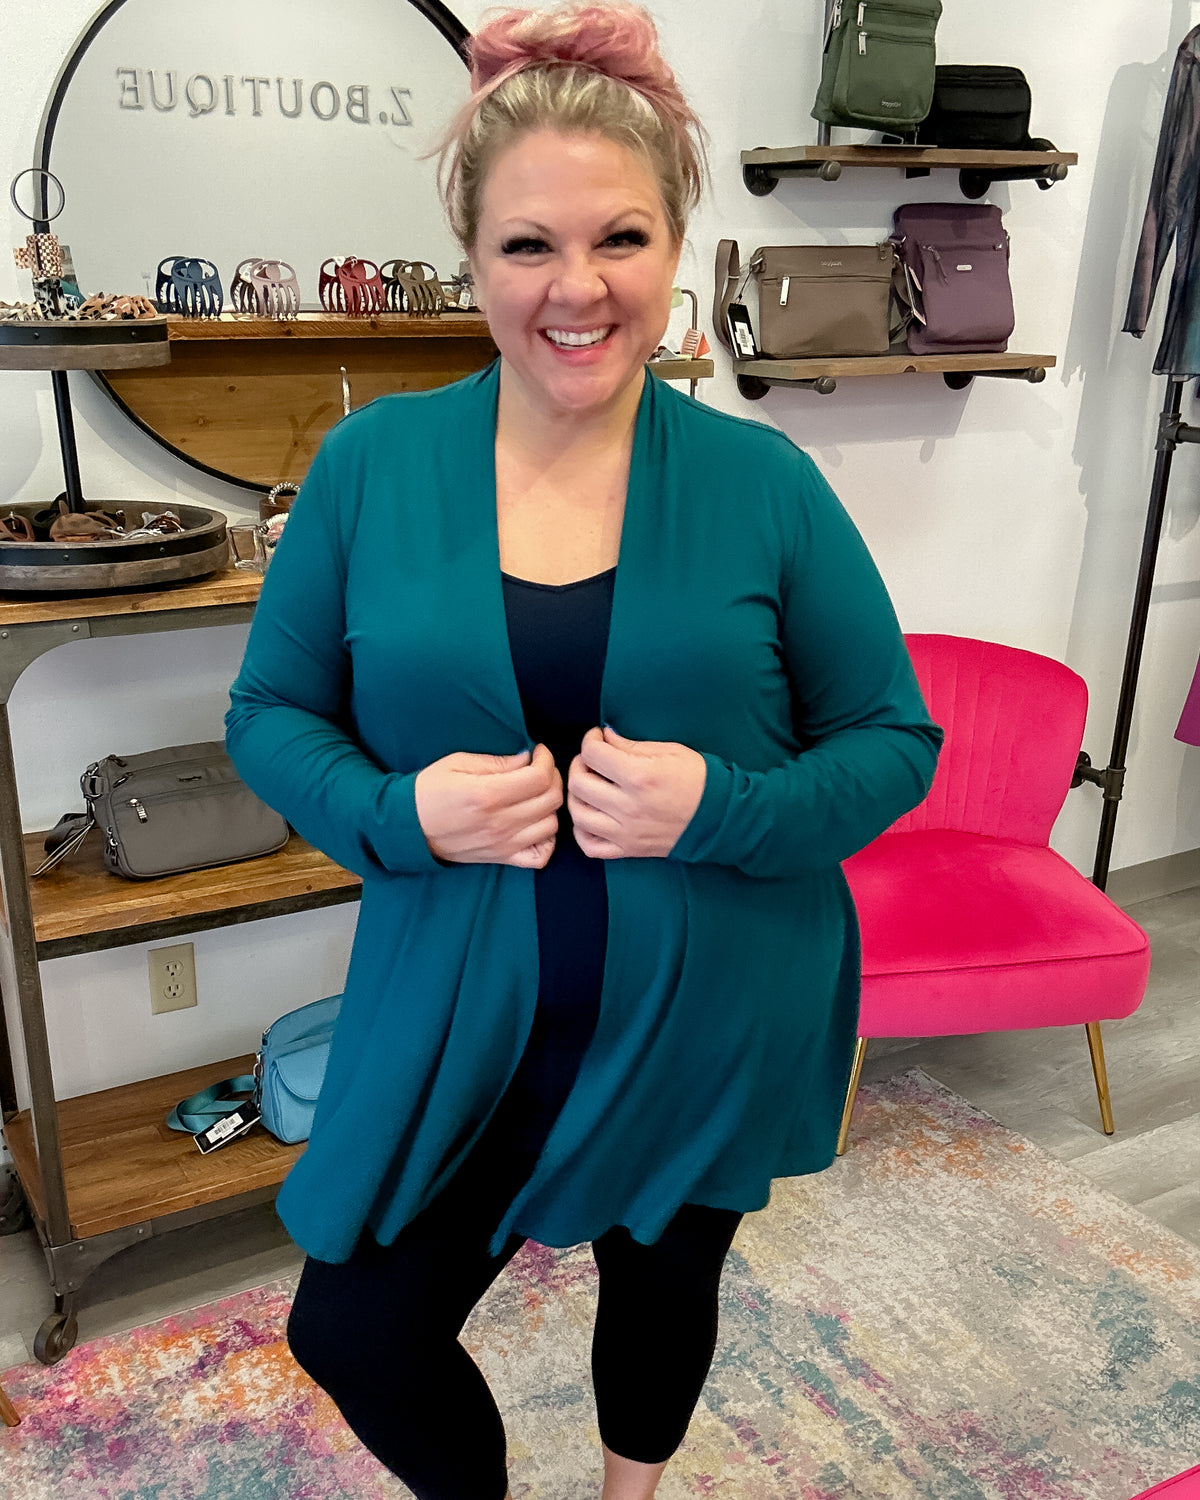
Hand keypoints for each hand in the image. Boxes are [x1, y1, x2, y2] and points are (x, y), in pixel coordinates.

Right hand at [414, 743, 562, 867]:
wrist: (409, 827)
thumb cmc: (430, 790)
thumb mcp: (457, 763)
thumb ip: (497, 762)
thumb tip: (527, 759)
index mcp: (488, 794)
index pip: (540, 778)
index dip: (546, 760)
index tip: (537, 752)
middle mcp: (500, 822)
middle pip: (551, 799)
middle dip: (552, 777)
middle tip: (539, 769)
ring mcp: (504, 844)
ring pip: (552, 825)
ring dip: (550, 806)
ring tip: (535, 794)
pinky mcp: (502, 858)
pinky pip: (541, 856)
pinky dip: (547, 840)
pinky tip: (536, 824)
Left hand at [568, 726, 706, 858]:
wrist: (720, 817)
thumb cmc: (699, 779)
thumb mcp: (670, 751)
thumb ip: (631, 745)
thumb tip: (605, 737)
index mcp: (640, 777)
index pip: (593, 754)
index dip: (591, 740)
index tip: (598, 737)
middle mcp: (628, 806)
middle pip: (579, 783)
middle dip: (580, 764)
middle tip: (592, 759)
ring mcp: (626, 832)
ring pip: (578, 815)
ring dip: (577, 796)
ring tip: (588, 786)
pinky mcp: (629, 849)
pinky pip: (590, 846)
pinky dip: (582, 831)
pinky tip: (591, 815)